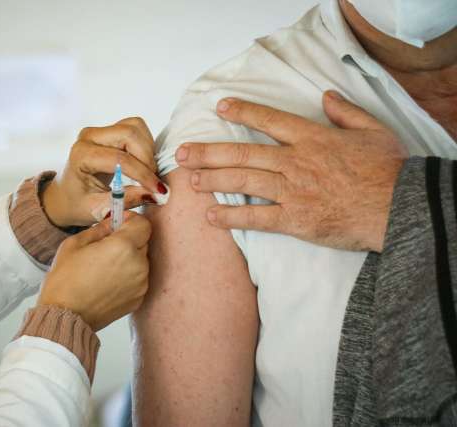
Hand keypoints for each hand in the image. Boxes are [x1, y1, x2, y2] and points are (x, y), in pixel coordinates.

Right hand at [38, 211, 151, 330]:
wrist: (66, 316)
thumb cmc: (65, 281)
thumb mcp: (74, 244)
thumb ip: (99, 229)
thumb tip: (111, 223)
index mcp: (123, 247)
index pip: (143, 224)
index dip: (131, 220)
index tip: (119, 223)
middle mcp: (138, 265)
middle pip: (143, 241)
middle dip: (128, 239)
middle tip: (106, 246)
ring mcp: (140, 284)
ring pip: (141, 261)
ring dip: (128, 259)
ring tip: (104, 267)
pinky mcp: (138, 299)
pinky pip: (138, 279)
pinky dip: (127, 276)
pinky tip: (107, 281)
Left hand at [42, 117, 167, 226]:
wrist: (66, 196)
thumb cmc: (77, 204)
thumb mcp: (99, 210)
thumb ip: (126, 201)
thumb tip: (154, 194)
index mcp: (81, 156)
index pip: (120, 159)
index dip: (143, 174)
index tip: (157, 190)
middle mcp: (89, 137)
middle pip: (130, 134)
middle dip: (147, 158)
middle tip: (153, 181)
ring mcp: (99, 131)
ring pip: (135, 127)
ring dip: (148, 150)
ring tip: (148, 173)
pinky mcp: (110, 130)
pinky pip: (136, 129)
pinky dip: (146, 145)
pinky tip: (143, 164)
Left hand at [175, 91, 407, 251]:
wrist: (398, 207)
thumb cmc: (387, 170)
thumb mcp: (373, 130)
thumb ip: (346, 112)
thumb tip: (326, 96)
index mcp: (311, 138)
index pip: (269, 120)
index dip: (242, 112)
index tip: (220, 107)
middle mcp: (294, 162)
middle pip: (242, 153)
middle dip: (208, 151)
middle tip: (183, 152)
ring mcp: (291, 191)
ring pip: (242, 181)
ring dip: (212, 179)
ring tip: (190, 180)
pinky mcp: (294, 219)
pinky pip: (256, 217)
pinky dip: (231, 216)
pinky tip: (211, 216)